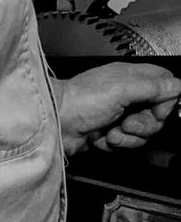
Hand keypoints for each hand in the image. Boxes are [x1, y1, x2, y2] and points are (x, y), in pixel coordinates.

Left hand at [56, 62, 180, 156]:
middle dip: (145, 124)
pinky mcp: (109, 133)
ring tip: (111, 131)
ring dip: (128, 136)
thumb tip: (177, 85)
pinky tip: (101, 138)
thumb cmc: (78, 101)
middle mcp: (126, 95)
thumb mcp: (122, 88)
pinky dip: (115, 144)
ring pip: (143, 132)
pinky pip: (127, 143)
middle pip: (157, 114)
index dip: (167, 100)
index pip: (165, 85)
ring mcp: (117, 115)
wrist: (52, 124)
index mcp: (130, 77)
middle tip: (128, 122)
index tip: (158, 109)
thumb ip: (153, 86)